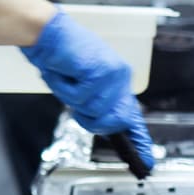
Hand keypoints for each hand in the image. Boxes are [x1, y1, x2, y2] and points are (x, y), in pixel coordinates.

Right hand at [18, 10, 154, 169]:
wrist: (46, 33)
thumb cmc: (60, 57)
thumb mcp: (82, 84)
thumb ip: (95, 103)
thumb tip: (107, 125)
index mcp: (119, 79)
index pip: (132, 115)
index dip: (139, 139)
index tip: (147, 161)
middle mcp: (121, 76)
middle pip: (115, 120)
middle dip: (91, 119)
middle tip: (75, 100)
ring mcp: (112, 74)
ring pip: (94, 112)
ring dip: (73, 100)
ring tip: (67, 79)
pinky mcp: (99, 73)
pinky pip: (80, 99)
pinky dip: (65, 89)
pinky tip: (65, 73)